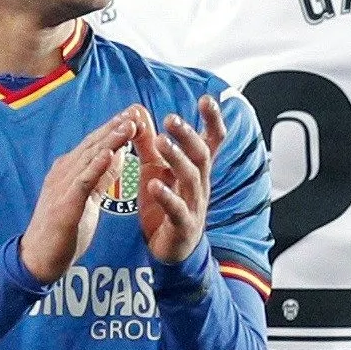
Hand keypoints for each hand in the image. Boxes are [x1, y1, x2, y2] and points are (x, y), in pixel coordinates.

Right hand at [22, 111, 141, 281]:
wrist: (38, 259)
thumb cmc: (63, 229)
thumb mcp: (88, 199)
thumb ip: (101, 177)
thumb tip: (118, 154)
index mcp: (70, 171)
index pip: (95, 144)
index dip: (114, 128)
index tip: (134, 113)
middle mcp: (64, 173)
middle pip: (93, 145)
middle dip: (115, 127)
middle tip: (135, 111)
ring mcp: (62, 188)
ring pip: (89, 158)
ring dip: (110, 141)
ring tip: (128, 125)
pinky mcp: (65, 205)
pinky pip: (83, 182)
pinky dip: (96, 167)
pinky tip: (110, 154)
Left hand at [136, 97, 226, 266]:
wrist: (170, 250)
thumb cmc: (164, 206)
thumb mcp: (154, 169)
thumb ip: (147, 143)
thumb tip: (138, 112)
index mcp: (196, 168)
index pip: (211, 140)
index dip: (212, 120)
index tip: (207, 99)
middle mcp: (200, 184)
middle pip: (201, 155)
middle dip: (188, 135)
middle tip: (171, 119)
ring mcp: (194, 205)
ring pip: (191, 178)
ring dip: (176, 159)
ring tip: (161, 142)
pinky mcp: (183, 226)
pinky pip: (178, 210)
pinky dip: (167, 196)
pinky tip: (155, 185)